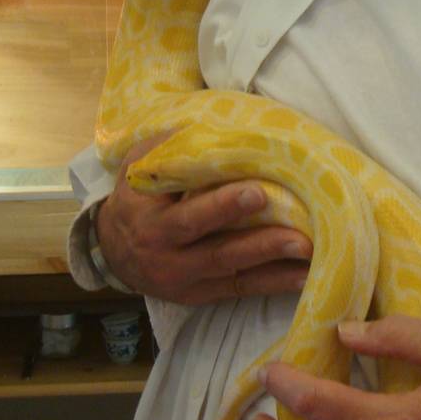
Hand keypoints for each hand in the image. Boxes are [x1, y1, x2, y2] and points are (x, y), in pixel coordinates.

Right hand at [94, 133, 311, 304]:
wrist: (111, 250)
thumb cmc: (136, 198)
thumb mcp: (139, 167)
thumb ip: (169, 149)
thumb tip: (213, 125)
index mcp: (151, 221)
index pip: (189, 215)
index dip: (222, 206)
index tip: (257, 191)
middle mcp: (167, 255)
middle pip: (216, 251)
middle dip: (258, 242)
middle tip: (296, 234)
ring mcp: (185, 280)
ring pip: (233, 272)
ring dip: (273, 264)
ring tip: (308, 252)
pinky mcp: (201, 295)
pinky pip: (239, 290)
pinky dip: (272, 284)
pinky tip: (303, 275)